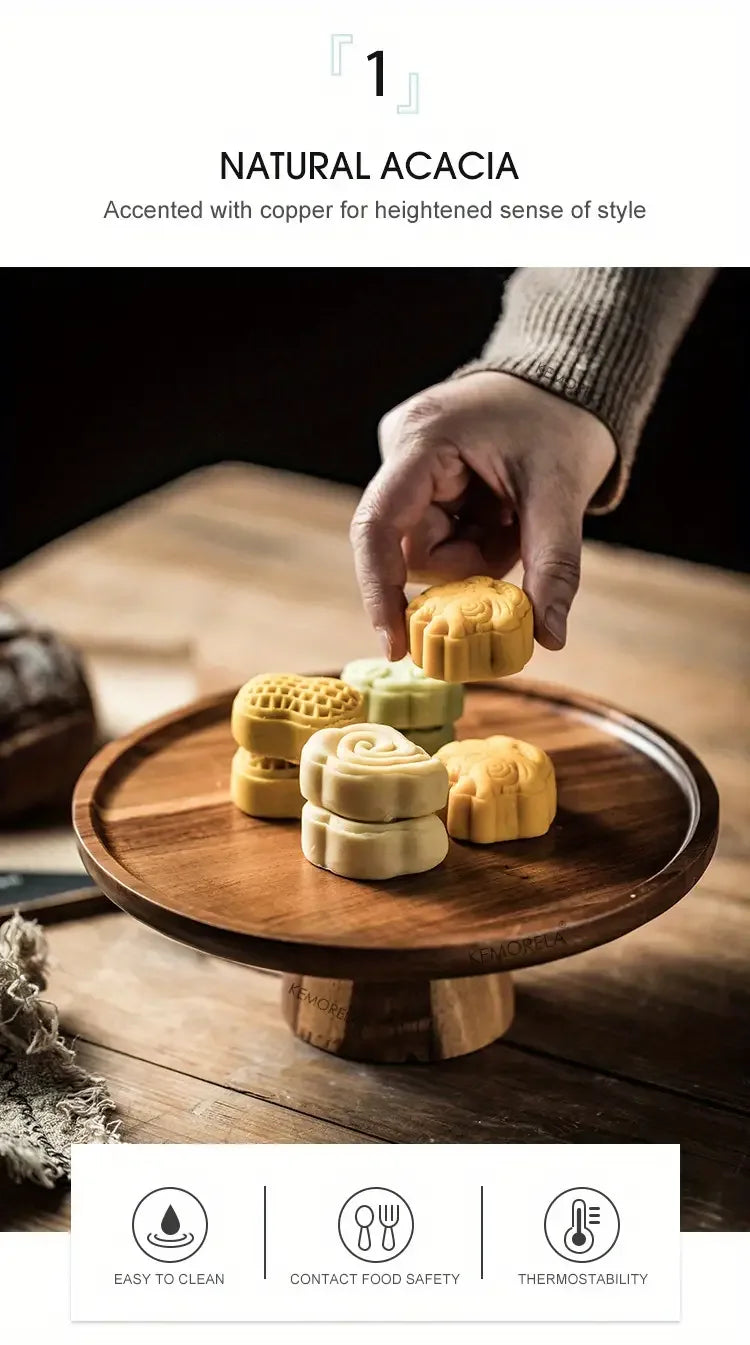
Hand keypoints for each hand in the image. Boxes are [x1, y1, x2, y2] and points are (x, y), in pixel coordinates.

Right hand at [351, 371, 615, 657]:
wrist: (568, 380)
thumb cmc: (563, 420)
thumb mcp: (563, 492)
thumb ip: (554, 565)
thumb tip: (549, 638)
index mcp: (423, 439)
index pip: (378, 526)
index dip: (380, 590)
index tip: (396, 645)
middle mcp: (401, 448)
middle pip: (413, 548)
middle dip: (467, 563)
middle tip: (513, 539)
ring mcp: (406, 462)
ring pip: (428, 549)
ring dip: (475, 553)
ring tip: (513, 517)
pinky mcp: (420, 477)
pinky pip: (438, 533)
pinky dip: (474, 539)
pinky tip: (500, 509)